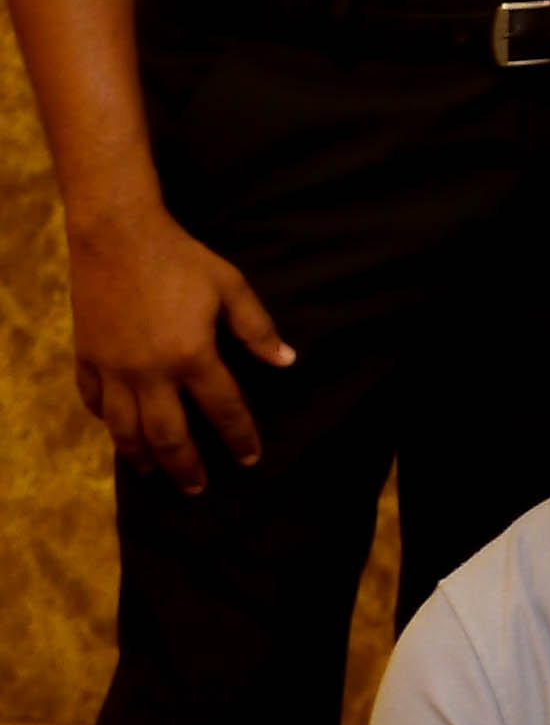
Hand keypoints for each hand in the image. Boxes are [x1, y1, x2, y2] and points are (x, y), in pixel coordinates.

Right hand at [68, 201, 289, 491]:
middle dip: (186, 467)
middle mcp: (150, 373)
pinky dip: (106, 421)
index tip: (249, 459)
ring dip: (142, 456)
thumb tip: (286, 361)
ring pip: (124, 429)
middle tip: (198, 488)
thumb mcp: (230, 287)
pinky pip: (94, 401)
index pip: (224, 410)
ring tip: (155, 473)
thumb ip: (257, 329)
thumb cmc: (180, 259)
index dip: (239, 438)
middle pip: (169, 436)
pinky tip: (117, 429)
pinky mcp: (86, 357)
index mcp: (192, 356)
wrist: (117, 235)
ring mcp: (113, 369)